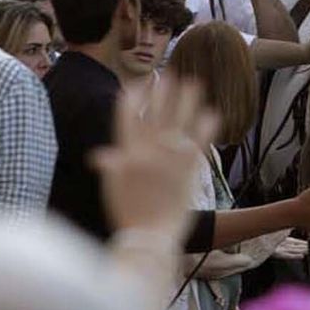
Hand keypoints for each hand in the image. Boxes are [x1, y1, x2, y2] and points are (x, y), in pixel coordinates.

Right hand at [94, 74, 218, 239]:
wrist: (150, 235)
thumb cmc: (128, 214)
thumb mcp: (112, 189)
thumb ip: (111, 166)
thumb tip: (98, 155)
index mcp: (127, 154)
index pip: (128, 117)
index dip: (133, 97)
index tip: (139, 84)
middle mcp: (149, 150)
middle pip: (157, 112)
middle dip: (163, 91)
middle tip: (168, 74)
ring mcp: (171, 155)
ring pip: (181, 118)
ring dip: (188, 99)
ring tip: (194, 83)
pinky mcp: (191, 164)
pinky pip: (201, 137)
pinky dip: (207, 123)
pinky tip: (211, 112)